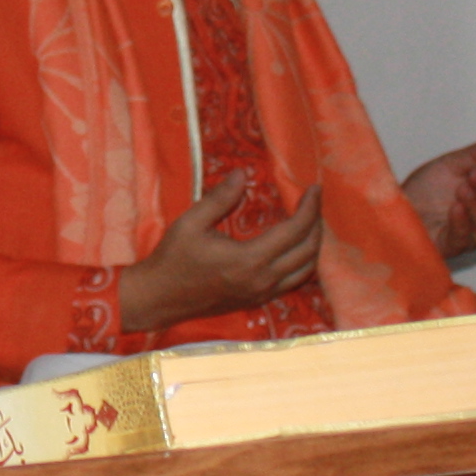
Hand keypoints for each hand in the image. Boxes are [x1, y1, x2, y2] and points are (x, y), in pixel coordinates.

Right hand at [117, 176, 323, 334]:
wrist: (159, 298)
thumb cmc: (172, 258)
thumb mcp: (190, 223)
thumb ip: (220, 198)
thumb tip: (243, 173)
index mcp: (249, 259)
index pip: (294, 231)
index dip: (309, 208)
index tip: (314, 189)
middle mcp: (262, 280)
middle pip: (308, 251)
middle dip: (317, 224)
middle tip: (314, 203)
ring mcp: (262, 294)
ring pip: (306, 270)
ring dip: (313, 246)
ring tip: (311, 224)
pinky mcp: (258, 301)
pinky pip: (293, 282)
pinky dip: (303, 263)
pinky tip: (296, 249)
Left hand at [399, 135, 475, 259]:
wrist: (394, 207)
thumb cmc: (425, 189)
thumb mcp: (449, 165)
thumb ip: (475, 154)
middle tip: (475, 174)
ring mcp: (470, 233)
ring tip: (463, 188)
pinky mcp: (451, 246)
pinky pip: (463, 237)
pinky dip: (462, 222)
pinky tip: (456, 208)